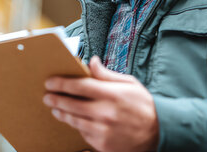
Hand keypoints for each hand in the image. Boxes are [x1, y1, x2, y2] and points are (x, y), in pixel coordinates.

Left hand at [43, 56, 158, 151]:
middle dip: (56, 99)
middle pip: (71, 104)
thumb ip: (107, 74)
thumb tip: (91, 62)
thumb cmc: (143, 105)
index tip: (50, 81)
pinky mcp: (102, 144)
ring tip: (55, 108)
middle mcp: (106, 113)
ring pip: (74, 120)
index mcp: (112, 94)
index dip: (62, 82)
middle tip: (47, 95)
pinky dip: (76, 125)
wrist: (159, 133)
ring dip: (61, 113)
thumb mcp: (129, 84)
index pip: (79, 85)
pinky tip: (72, 120)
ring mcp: (103, 130)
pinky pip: (83, 133)